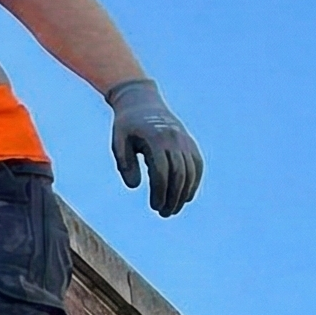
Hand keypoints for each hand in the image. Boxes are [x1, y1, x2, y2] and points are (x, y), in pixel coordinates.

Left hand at [106, 79, 201, 216]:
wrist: (142, 101)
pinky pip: (197, 164)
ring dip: (184, 193)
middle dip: (173, 197)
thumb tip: (134, 187)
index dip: (160, 191)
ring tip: (173, 209)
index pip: (161, 171)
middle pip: (178, 174)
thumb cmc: (126, 124)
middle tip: (164, 213)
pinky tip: (187, 197)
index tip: (154, 206)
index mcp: (155, 138)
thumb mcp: (118, 140)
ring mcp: (184, 140)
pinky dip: (195, 182)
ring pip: (191, 171)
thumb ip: (124, 163)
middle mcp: (174, 139)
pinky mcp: (190, 142)